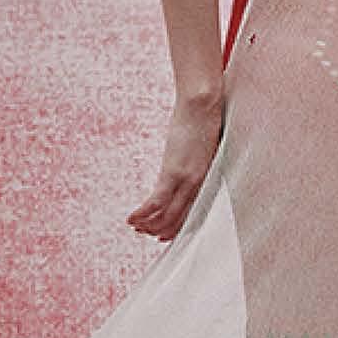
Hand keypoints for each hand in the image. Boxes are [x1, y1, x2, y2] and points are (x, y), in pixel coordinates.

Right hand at [127, 91, 224, 240]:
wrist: (204, 103)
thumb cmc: (205, 119)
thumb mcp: (204, 146)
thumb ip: (199, 160)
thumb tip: (193, 162)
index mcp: (207, 180)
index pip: (192, 213)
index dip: (178, 228)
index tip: (165, 235)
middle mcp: (198, 185)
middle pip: (180, 219)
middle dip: (162, 230)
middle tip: (147, 235)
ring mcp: (187, 180)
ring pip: (168, 216)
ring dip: (149, 225)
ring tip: (136, 228)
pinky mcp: (175, 172)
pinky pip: (157, 202)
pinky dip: (143, 213)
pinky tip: (131, 220)